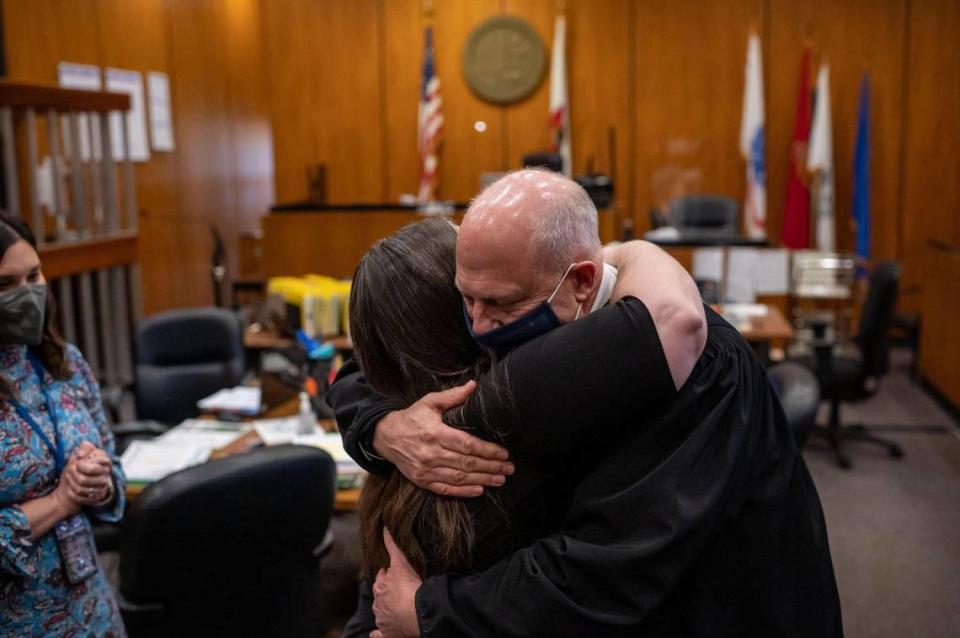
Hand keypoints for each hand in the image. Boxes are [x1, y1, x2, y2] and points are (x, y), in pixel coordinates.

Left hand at [63, 444, 113, 506]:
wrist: (77, 483)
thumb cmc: (80, 466)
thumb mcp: (83, 452)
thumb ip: (85, 447)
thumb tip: (81, 455)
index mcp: (106, 464)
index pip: (93, 467)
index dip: (81, 465)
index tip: (77, 463)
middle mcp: (106, 476)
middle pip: (84, 479)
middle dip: (73, 474)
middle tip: (70, 469)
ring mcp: (102, 488)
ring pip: (81, 488)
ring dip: (71, 482)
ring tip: (69, 477)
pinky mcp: (96, 498)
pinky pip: (80, 497)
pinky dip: (72, 493)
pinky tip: (70, 489)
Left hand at [371, 529, 421, 637]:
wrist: (416, 613)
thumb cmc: (410, 587)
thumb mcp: (402, 562)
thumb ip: (392, 545)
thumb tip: (383, 527)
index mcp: (381, 586)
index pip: (382, 578)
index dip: (388, 575)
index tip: (394, 574)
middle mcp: (379, 603)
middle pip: (381, 595)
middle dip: (387, 592)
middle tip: (399, 590)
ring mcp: (383, 619)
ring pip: (381, 612)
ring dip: (386, 610)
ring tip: (397, 608)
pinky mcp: (388, 634)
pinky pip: (379, 635)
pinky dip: (377, 635)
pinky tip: (375, 634)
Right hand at [373, 381, 513, 496]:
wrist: (385, 436)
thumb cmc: (411, 417)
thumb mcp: (429, 402)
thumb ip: (453, 396)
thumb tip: (474, 385)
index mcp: (435, 433)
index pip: (466, 444)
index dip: (487, 450)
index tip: (504, 453)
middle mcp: (430, 454)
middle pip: (466, 463)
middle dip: (491, 466)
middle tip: (509, 468)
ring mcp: (425, 470)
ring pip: (459, 478)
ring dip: (482, 480)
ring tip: (500, 479)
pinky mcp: (422, 480)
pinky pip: (445, 489)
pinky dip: (463, 492)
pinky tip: (479, 489)